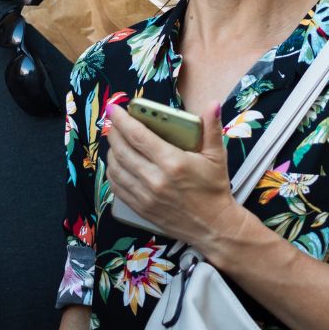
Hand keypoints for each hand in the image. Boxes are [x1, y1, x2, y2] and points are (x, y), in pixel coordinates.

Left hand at [106, 104, 242, 253]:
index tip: (114, 109)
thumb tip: (212, 104)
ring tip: (115, 141)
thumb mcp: (217, 156)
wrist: (213, 226)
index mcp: (173, 162)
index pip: (138, 136)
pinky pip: (117, 187)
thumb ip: (212, 128)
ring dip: (111, 151)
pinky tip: (116, 164)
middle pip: (122, 150)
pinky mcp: (140, 208)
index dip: (123, 120)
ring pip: (116, 168)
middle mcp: (155, 179)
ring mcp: (145, 196)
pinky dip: (112, 172)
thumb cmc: (214, 188)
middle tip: (114, 122)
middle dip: (114, 132)